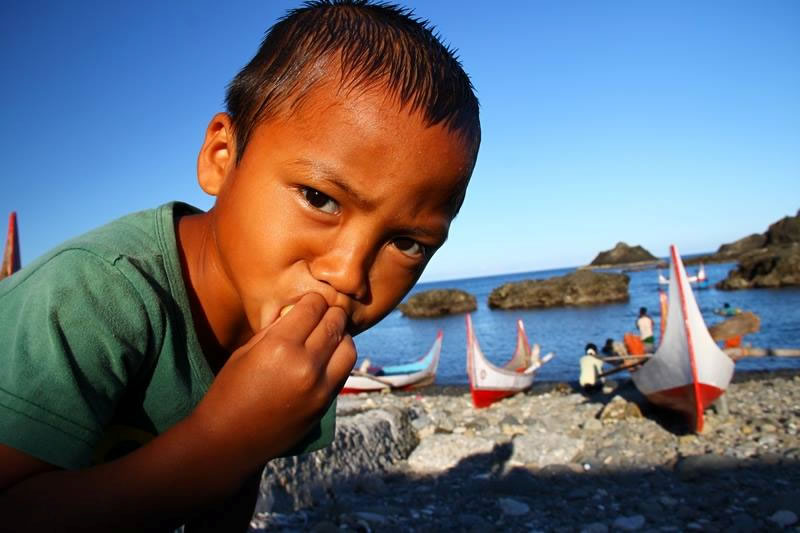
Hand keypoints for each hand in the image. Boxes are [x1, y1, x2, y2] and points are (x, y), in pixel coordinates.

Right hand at [190, 292, 355, 472]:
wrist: (228, 442)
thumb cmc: (229, 391)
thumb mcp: (246, 351)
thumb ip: (277, 329)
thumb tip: (300, 312)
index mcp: (280, 346)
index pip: (313, 307)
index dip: (312, 301)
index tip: (308, 303)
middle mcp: (305, 365)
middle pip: (335, 323)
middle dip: (330, 313)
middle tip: (323, 313)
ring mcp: (319, 387)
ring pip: (348, 348)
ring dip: (341, 337)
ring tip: (328, 336)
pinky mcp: (325, 404)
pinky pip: (343, 372)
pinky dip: (339, 360)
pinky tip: (326, 358)